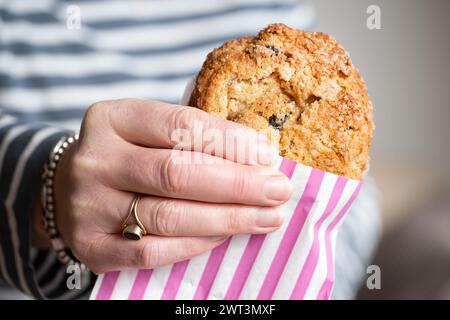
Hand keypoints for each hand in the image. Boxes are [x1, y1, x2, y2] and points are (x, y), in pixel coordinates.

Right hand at [52, 99, 291, 273]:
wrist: (70, 190)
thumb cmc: (127, 156)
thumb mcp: (148, 132)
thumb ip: (194, 139)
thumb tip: (259, 156)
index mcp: (112, 118)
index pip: (180, 125)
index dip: (229, 142)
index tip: (267, 155)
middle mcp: (95, 160)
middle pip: (177, 173)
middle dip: (238, 184)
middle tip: (278, 190)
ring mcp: (88, 206)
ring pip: (169, 216)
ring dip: (228, 218)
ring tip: (266, 217)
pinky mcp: (92, 246)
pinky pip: (152, 251)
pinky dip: (196, 245)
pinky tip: (225, 236)